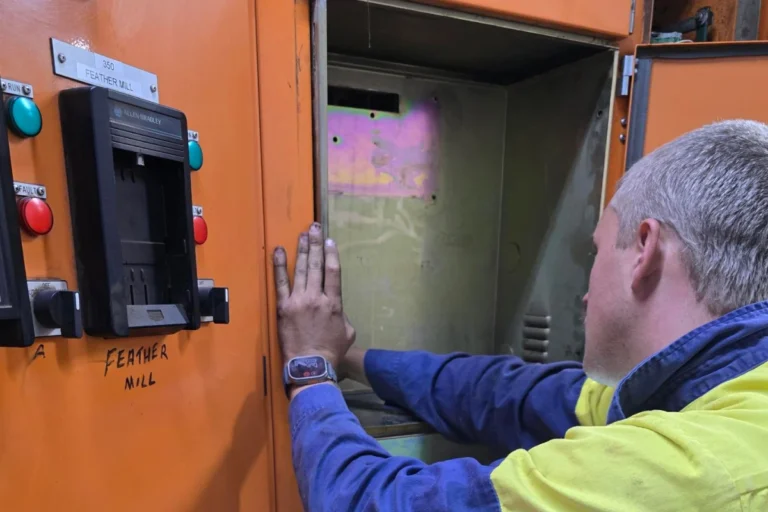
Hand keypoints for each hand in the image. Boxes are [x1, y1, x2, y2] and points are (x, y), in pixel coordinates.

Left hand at [273, 222, 352, 369]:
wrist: (310, 366)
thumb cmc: (331, 351)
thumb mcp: (348, 332)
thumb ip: (342, 315)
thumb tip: (335, 307)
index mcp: (334, 303)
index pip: (333, 272)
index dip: (331, 254)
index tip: (329, 241)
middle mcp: (316, 297)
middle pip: (317, 265)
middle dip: (316, 244)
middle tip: (314, 228)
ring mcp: (298, 301)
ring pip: (301, 269)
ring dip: (301, 250)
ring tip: (302, 235)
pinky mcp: (283, 307)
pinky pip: (281, 283)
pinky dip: (279, 265)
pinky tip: (278, 251)